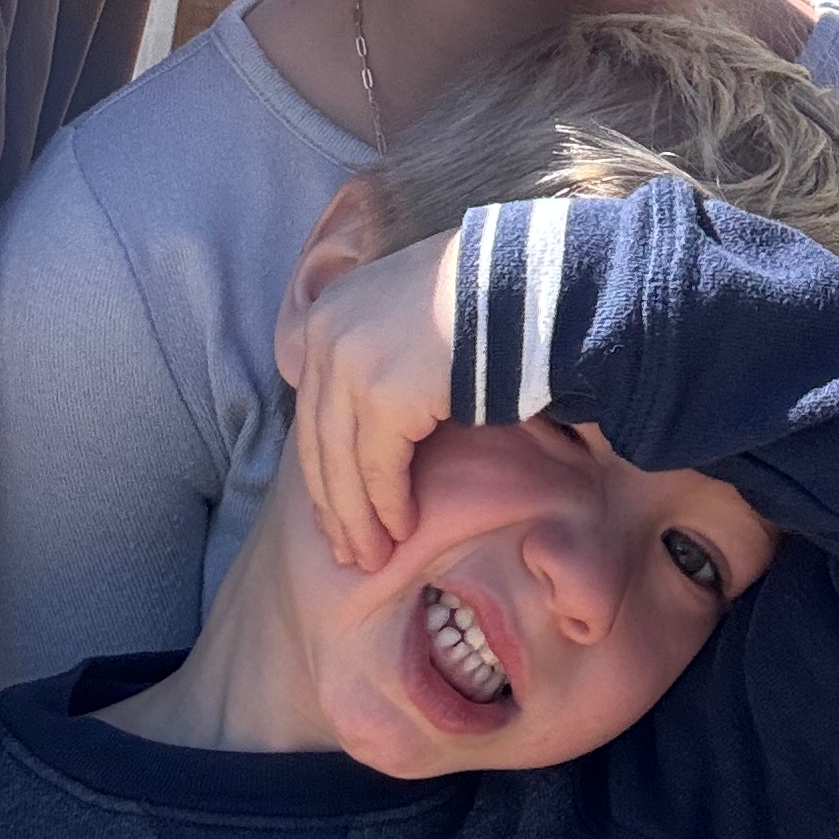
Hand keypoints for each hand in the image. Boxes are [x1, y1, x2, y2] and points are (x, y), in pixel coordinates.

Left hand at [279, 227, 460, 572]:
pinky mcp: (383, 395)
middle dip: (334, 504)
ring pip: (341, 465)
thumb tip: (352, 412)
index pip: (313, 408)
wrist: (525, 280)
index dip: (323, 466)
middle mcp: (326, 336)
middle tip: (349, 551)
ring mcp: (350, 364)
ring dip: (358, 520)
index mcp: (327, 312)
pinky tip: (402, 530)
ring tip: (373, 557)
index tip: (334, 510)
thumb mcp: (405, 309)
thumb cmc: (478, 296)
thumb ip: (373, 346)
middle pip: (320, 441)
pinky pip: (378, 469)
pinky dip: (389, 507)